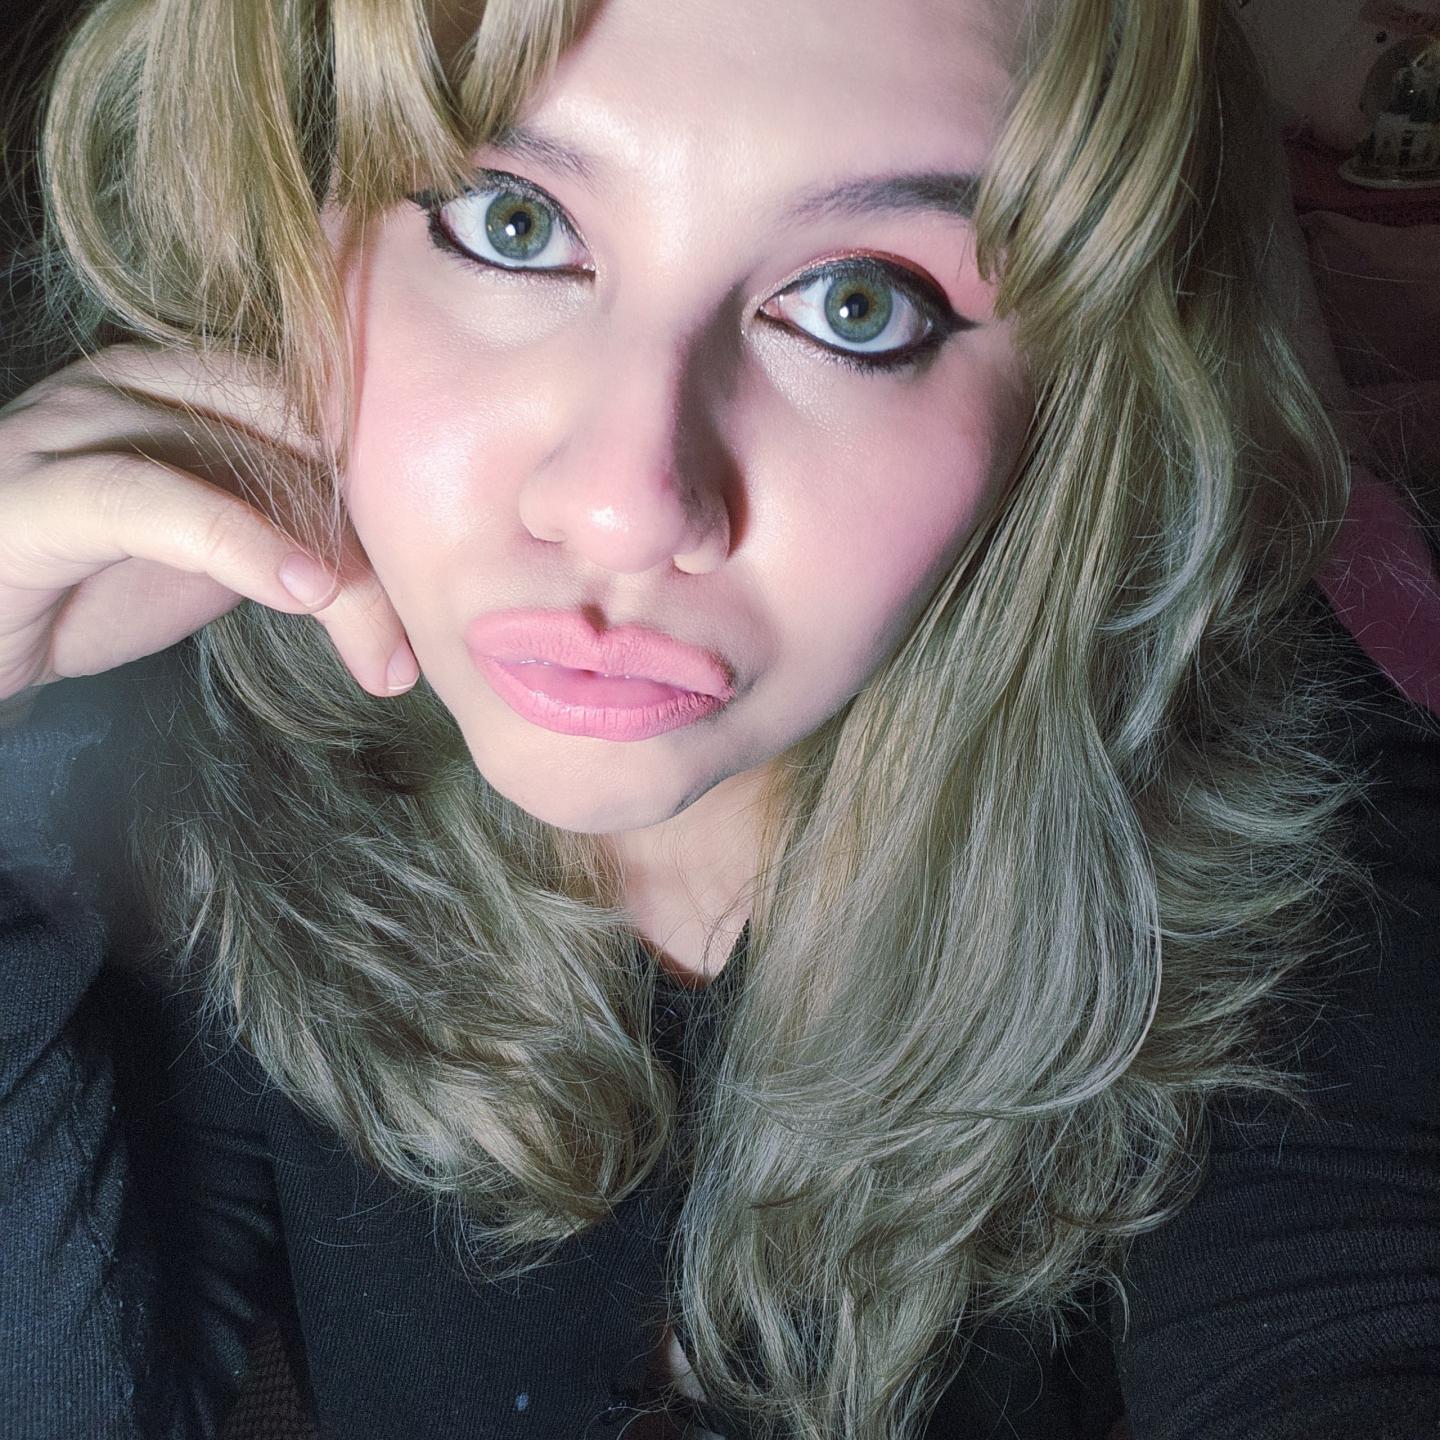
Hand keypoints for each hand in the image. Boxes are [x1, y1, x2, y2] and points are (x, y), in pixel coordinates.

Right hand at [0, 343, 417, 701]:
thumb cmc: (87, 586)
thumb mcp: (218, 561)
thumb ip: (299, 541)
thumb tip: (413, 590)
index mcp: (188, 382)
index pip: (327, 414)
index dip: (396, 493)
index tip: (453, 576)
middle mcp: (137, 383)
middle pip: (304, 437)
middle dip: (379, 541)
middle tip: (428, 630)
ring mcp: (79, 426)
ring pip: (248, 468)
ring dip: (335, 567)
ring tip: (387, 644)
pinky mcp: (36, 491)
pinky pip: (153, 501)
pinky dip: (238, 542)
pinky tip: (302, 590)